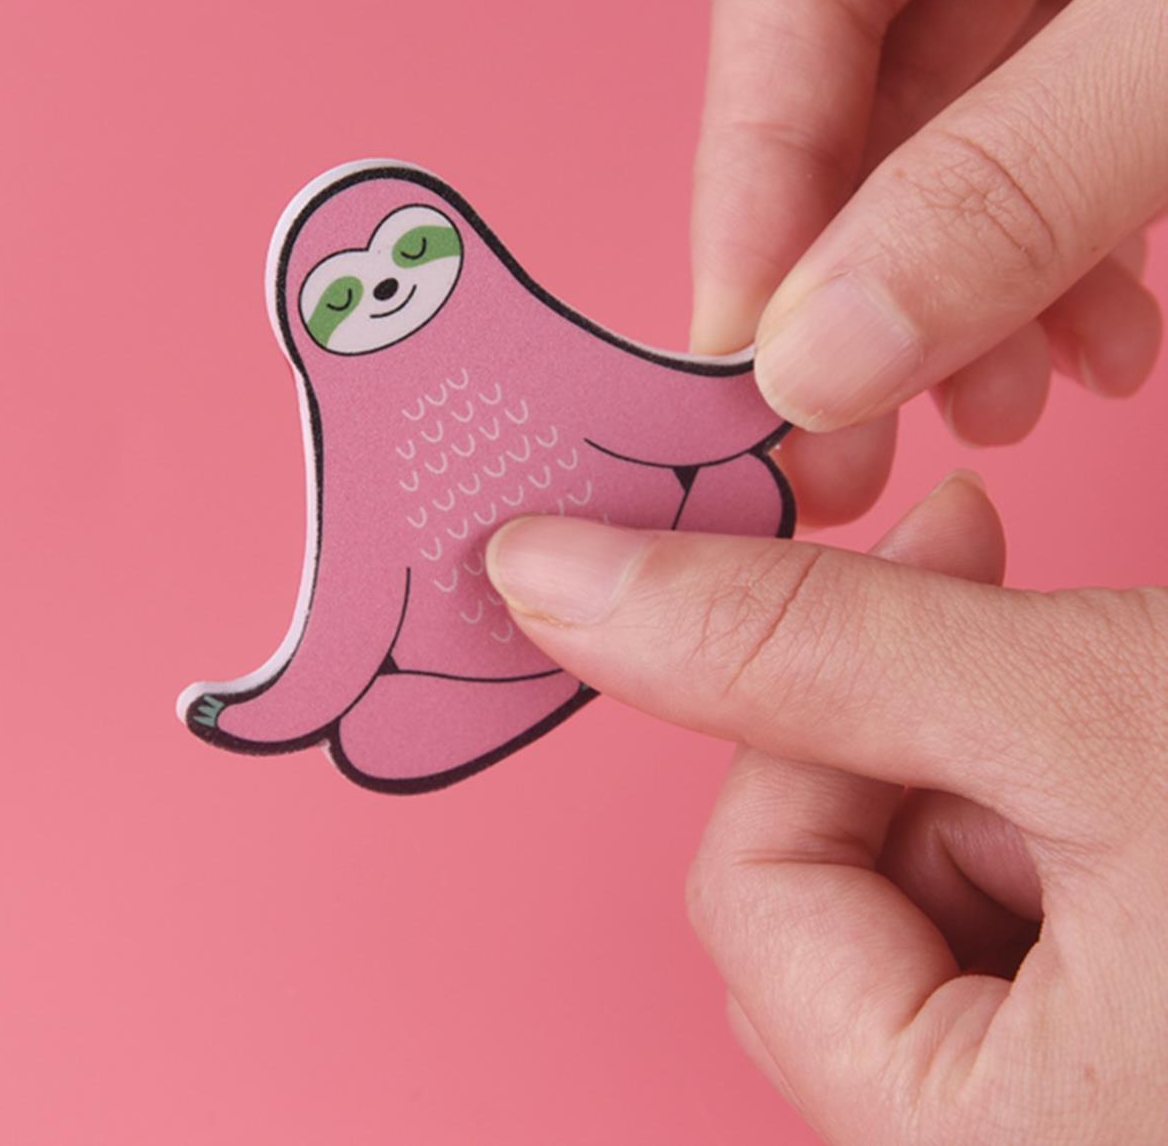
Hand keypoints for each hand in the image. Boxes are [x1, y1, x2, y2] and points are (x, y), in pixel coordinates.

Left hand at [486, 478, 1167, 1144]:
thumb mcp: (1078, 716)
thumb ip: (802, 647)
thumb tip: (548, 579)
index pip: (753, 895)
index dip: (824, 719)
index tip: (937, 567)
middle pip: (831, 908)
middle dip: (925, 765)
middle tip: (1058, 688)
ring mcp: (1052, 1126)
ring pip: (921, 913)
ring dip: (1000, 797)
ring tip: (1134, 765)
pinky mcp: (1100, 1084)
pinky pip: (1006, 945)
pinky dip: (1044, 844)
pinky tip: (1138, 803)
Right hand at [692, 0, 1166, 526]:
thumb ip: (1016, 180)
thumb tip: (821, 361)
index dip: (758, 188)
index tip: (753, 368)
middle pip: (870, 79)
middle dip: (878, 274)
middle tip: (854, 442)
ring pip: (973, 125)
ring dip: (979, 288)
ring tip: (1012, 408)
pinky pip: (1070, 126)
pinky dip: (1074, 246)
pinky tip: (1104, 344)